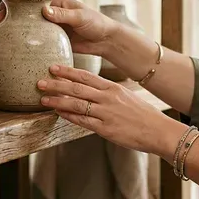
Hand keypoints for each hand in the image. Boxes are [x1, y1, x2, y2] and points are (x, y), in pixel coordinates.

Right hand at [0, 0, 116, 55]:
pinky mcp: (52, 39)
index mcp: (56, 1)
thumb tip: (44, 11)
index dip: (15, 0)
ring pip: (28, 25)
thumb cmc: (96, 24)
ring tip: (0, 35)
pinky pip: (36, 39)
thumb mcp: (80, 17)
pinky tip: (16, 49)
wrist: (105, 40)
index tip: (3, 6)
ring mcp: (50, 25)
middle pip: (25, 11)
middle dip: (9, 14)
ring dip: (14, 28)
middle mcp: (50, 11)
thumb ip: (63, 14)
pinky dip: (25, 41)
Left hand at [37, 64, 180, 155]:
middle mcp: (108, 98)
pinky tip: (58, 114)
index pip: (86, 76)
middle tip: (39, 81)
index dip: (68, 71)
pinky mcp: (105, 129)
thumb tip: (90, 92)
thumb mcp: (126, 97)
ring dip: (57, 101)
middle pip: (77, 88)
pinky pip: (83, 122)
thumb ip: (108, 94)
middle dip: (56, 84)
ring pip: (76, 104)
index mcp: (113, 88)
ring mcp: (106, 113)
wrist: (159, 131)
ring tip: (43, 99)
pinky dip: (68, 117)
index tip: (53, 67)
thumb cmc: (143, 115)